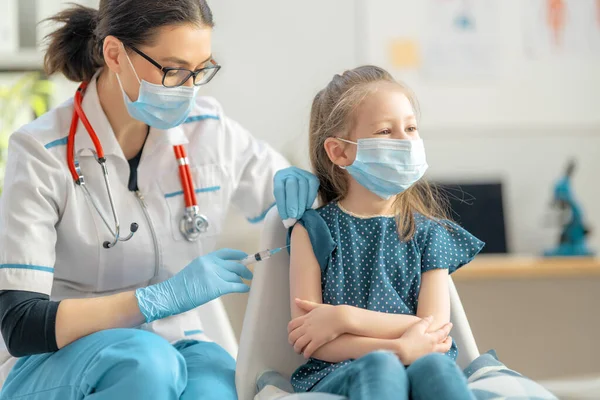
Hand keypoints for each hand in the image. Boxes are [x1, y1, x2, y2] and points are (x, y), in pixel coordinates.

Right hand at [135, 249, 251, 322]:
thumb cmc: (181, 287)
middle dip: (245, 269)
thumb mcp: (195, 270)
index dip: (238, 255)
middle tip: (249, 274)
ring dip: (242, 280)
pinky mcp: (216, 287)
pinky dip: (243, 287)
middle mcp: (211, 264)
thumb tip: (225, 271)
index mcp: (205, 259)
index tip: (245, 257)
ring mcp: (214, 275)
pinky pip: (235, 286)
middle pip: (234, 265)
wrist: (170, 295)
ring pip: (235, 276)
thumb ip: (209, 268)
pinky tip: (246, 289)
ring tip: (245, 283)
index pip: (226, 253)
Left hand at [273, 167, 318, 226]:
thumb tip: (289, 223)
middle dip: (293, 203)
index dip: (282, 204)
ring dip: (302, 203)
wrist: (296, 190)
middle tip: (294, 217)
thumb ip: (284, 209)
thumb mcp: (282, 201)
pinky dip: (310, 198)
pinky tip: (307, 207)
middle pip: (291, 185)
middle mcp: (290, 171)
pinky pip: (312, 187)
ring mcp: (302, 173)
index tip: (285, 218)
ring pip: (303, 186)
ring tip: (300, 215)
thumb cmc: (287, 198)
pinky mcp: (313, 177)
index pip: (279, 189)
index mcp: (279, 176)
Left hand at [288, 299, 347, 358]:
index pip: (291, 325)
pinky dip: (305, 354)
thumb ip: (306, 304)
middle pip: (292, 336)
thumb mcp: (317, 306)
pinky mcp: (318, 341)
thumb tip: (296, 300)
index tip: (292, 334)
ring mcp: (311, 334)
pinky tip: (307, 356)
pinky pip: (308, 350)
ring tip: (300, 352)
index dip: (289, 331)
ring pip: (298, 344)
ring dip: (297, 349)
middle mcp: (306, 326)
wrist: (342, 317)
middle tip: (294, 345)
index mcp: (306, 318)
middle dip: (291, 342)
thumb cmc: (332, 312)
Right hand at [395, 316, 452, 364]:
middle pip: (446, 346)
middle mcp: (433, 349)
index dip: (447, 328)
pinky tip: (433, 354)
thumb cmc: (408, 339)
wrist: (401, 353)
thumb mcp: (417, 327)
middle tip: (449, 338)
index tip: (450, 324)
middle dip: (449, 341)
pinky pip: (434, 357)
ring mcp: (429, 356)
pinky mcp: (423, 361)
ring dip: (443, 348)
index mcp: (432, 340)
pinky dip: (437, 354)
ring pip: (441, 353)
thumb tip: (431, 317)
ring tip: (442, 345)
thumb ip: (425, 322)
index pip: (443, 333)